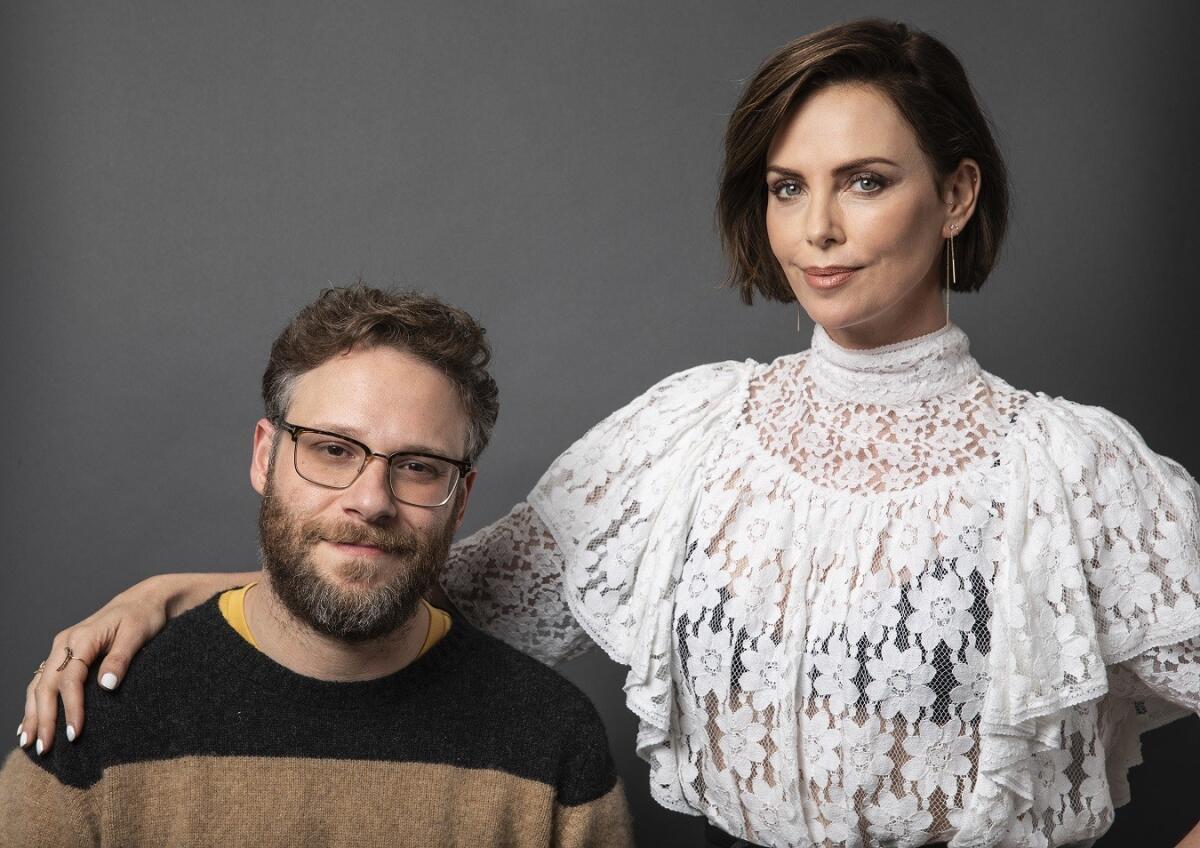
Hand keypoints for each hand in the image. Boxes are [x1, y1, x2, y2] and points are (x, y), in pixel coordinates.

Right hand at [19, 576, 170, 754]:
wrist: (144, 600)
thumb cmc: (143, 616)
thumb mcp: (137, 633)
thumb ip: (121, 658)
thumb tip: (107, 685)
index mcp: (82, 638)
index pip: (70, 679)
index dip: (71, 708)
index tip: (75, 734)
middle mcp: (65, 643)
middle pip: (47, 685)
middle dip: (44, 718)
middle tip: (45, 748)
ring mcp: (61, 649)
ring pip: (38, 685)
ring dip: (33, 714)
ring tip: (30, 742)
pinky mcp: (64, 655)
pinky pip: (42, 681)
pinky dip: (33, 703)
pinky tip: (29, 723)